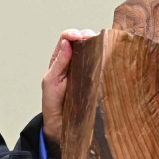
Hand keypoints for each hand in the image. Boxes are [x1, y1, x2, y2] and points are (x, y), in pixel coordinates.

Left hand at [41, 28, 96, 158]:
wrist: (60, 125)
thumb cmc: (53, 103)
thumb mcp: (51, 81)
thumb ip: (59, 63)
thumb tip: (67, 43)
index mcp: (59, 59)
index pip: (66, 39)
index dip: (72, 34)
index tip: (79, 36)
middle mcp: (72, 61)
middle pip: (81, 41)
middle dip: (87, 35)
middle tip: (93, 37)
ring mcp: (84, 69)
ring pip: (92, 51)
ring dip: (97, 44)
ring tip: (101, 43)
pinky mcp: (94, 79)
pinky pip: (99, 65)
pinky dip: (103, 58)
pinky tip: (107, 56)